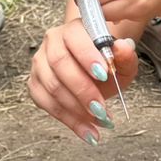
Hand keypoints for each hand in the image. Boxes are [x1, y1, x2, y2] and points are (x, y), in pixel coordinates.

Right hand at [28, 19, 138, 142]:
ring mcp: (40, 63)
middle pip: (59, 63)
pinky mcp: (35, 84)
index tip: (104, 74)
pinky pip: (46, 104)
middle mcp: (52, 42)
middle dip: (82, 89)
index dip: (87, 56)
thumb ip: (126, 56)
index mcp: (74, 29)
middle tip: (101, 109)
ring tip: (99, 122)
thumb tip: (124, 47)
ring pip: (51, 86)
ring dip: (76, 109)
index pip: (75, 38)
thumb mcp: (123, 62)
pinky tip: (87, 131)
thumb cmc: (106, 65)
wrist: (92, 73)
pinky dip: (68, 120)